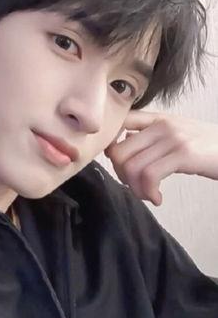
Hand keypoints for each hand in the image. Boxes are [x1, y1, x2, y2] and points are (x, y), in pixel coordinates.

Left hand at [103, 110, 217, 205]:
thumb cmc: (208, 149)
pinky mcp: (183, 154)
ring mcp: (172, 138)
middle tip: (136, 187)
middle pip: (118, 150)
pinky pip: (149, 175)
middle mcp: (162, 124)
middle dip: (121, 175)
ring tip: (148, 195)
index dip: (110, 146)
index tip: (119, 164)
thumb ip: (151, 139)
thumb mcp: (178, 135)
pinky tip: (158, 199)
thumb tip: (119, 151)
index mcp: (158, 118)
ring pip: (131, 166)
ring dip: (135, 188)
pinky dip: (148, 192)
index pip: (120, 122)